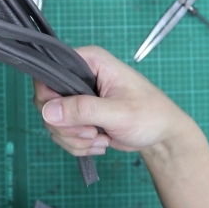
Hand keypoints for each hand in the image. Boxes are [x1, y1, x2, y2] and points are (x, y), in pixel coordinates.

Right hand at [33, 46, 196, 155]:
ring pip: (52, 121)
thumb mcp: (118, 112)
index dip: (50, 97)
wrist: (162, 136)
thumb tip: (48, 111)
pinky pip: (62, 133)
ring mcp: (78, 98)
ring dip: (74, 139)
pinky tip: (101, 143)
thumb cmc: (150, 115)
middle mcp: (80, 76)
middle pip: (46, 101)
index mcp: (90, 62)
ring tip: (101, 139)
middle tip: (92, 132)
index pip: (50, 73)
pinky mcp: (79, 117)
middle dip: (67, 126)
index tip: (66, 117)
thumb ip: (83, 110)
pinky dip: (78, 145)